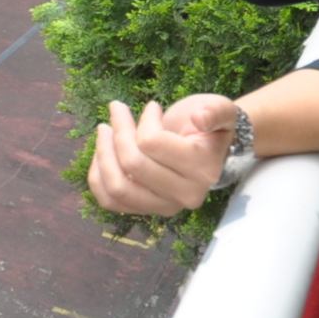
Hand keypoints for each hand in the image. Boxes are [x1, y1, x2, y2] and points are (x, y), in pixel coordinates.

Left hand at [87, 93, 237, 215]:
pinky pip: (108, 201)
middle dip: (119, 131)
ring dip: (102, 153)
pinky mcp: (145, 211)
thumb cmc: (209, 125)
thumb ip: (216, 111)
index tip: (152, 107)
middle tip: (118, 109)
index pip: (152, 144)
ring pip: (117, 186)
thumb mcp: (220, 109)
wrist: (205, 149)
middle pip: (133, 164)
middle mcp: (186, 195)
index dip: (145, 120)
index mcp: (203, 170)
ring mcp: (164, 207)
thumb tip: (200, 119)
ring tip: (104, 129)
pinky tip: (103, 152)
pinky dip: (97, 175)